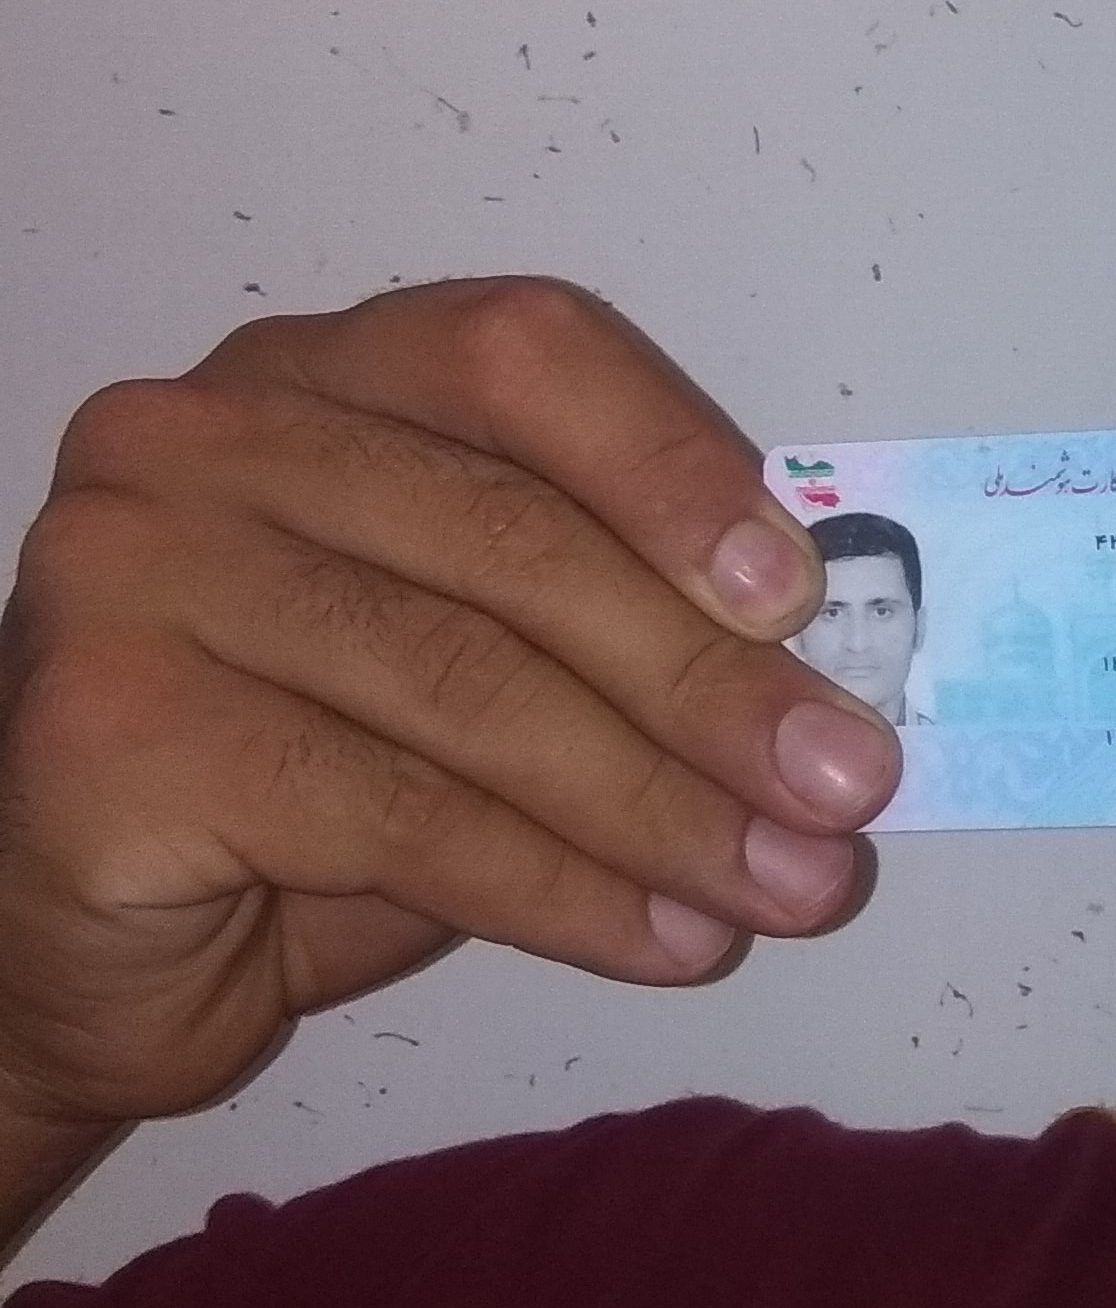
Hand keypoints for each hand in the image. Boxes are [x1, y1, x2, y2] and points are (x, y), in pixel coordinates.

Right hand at [0, 279, 895, 1227]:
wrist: (71, 951)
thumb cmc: (298, 792)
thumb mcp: (470, 668)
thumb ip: (603, 635)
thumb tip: (820, 699)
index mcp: (318, 374)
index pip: (521, 356)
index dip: (671, 466)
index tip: (798, 594)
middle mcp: (206, 437)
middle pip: (512, 539)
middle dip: (708, 683)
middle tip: (847, 789)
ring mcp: (136, 571)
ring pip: (469, 689)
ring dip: (660, 806)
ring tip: (787, 889)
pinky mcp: (114, 731)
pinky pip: (399, 815)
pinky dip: (561, 890)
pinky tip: (661, 938)